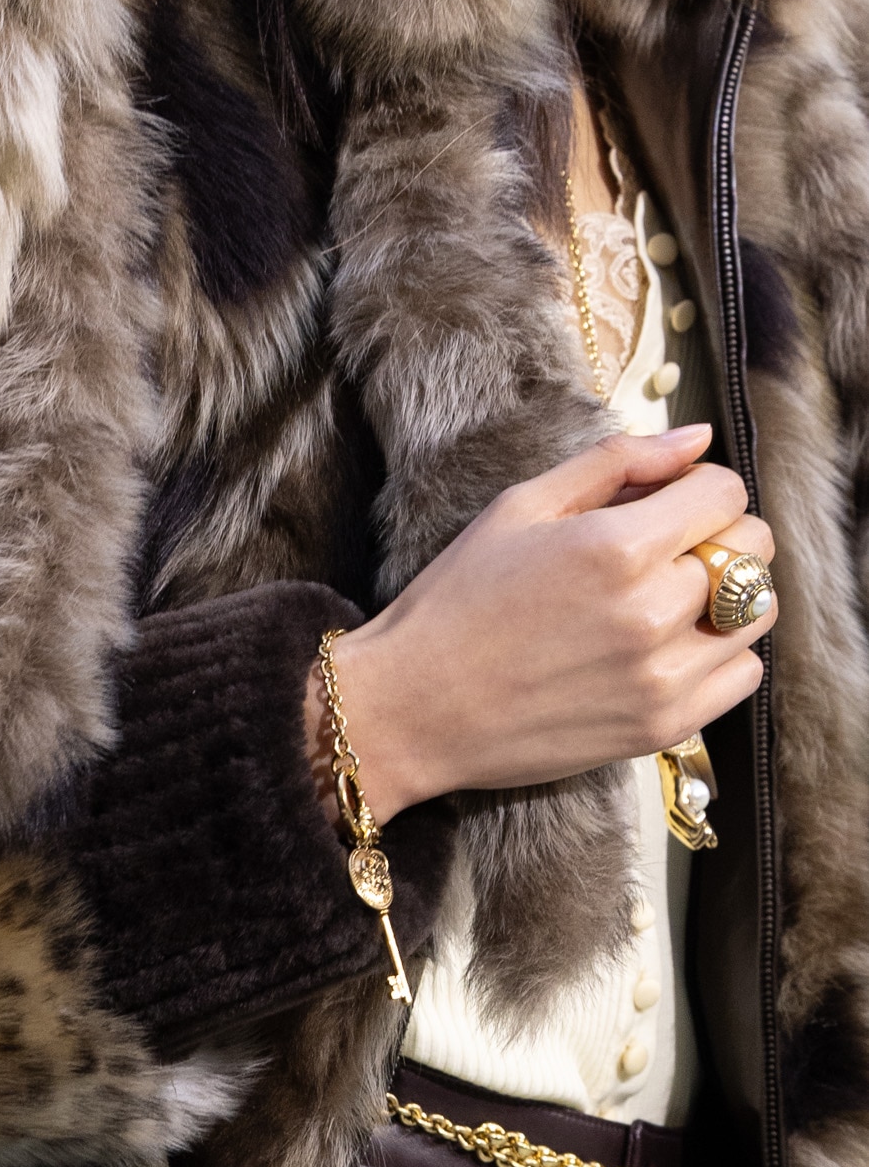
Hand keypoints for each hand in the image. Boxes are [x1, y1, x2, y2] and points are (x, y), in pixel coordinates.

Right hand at [309, 427, 775, 823]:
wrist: (412, 710)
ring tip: (667, 604)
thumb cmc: (454, 605)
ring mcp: (660, 677)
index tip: (665, 504)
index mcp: (615, 548)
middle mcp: (650, 613)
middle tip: (663, 553)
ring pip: (756, 612)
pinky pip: (741, 676)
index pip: (724, 492)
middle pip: (752, 548)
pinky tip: (667, 651)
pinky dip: (720, 657)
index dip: (699, 487)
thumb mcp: (519, 508)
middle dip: (717, 536)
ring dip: (726, 598)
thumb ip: (616, 462)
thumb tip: (695, 440)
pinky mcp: (660, 726)